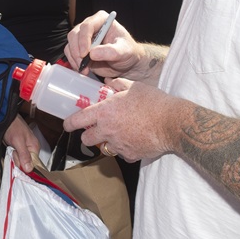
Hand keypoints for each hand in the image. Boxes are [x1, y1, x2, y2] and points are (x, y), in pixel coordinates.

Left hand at [3, 115, 39, 172]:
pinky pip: (16, 157)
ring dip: (14, 156)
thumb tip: (29, 169)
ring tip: (12, 147)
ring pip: (20, 161)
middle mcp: (31, 149)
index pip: (33, 165)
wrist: (5, 120)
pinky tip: (11, 148)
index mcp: (35, 148)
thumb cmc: (13, 127)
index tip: (18, 161)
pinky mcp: (19, 148)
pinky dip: (12, 154)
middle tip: (14, 150)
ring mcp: (25, 149)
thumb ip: (24, 155)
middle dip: (18, 159)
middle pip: (25, 164)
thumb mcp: (18, 142)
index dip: (25, 166)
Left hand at [63, 80, 179, 161]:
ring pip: (104, 147)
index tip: (68, 123)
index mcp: (104, 112)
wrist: (171, 122)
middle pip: (86, 139)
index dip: (69, 123)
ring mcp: (118, 144)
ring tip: (118, 133)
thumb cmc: (153, 102)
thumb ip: (117, 85)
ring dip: (107, 142)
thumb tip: (109, 83)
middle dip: (88, 134)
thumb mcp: (133, 87)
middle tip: (95, 128)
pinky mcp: (130, 154)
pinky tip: (133, 140)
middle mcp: (107, 130)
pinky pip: (122, 153)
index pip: (78, 120)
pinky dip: (124, 148)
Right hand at [64, 11, 151, 79]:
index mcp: (102, 20)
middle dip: (77, 50)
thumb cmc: (128, 52)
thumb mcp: (124, 51)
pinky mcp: (80, 49)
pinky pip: (70, 53)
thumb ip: (111, 51)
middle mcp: (90, 26)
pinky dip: (74, 62)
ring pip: (70, 44)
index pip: (87, 25)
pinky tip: (83, 69)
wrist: (126, 63)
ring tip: (85, 69)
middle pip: (75, 34)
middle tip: (83, 64)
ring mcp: (84, 38)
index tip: (86, 53)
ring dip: (74, 58)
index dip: (84, 39)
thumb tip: (93, 53)